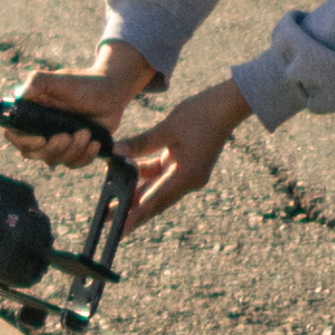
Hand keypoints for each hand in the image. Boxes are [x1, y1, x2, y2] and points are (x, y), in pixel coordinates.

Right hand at [15, 45, 163, 161]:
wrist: (111, 93)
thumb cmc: (84, 84)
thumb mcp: (61, 79)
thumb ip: (38, 81)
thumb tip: (20, 94)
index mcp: (31, 113)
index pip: (14, 134)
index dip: (23, 141)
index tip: (41, 138)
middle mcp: (40, 129)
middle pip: (32, 153)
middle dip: (52, 148)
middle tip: (68, 135)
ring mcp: (56, 142)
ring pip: (53, 160)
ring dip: (72, 150)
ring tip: (87, 132)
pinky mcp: (73, 150)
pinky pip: (72, 164)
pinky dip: (84, 156)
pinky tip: (95, 143)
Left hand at [118, 78, 253, 230]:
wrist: (226, 105)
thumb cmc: (200, 114)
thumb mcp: (167, 128)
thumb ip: (141, 143)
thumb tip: (115, 152)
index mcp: (186, 175)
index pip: (156, 199)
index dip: (137, 214)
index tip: (122, 229)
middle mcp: (188, 180)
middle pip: (156, 200)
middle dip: (132, 209)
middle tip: (108, 219)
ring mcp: (188, 174)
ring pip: (157, 189)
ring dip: (137, 193)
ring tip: (113, 201)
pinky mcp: (186, 165)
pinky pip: (162, 176)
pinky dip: (145, 176)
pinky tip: (127, 174)